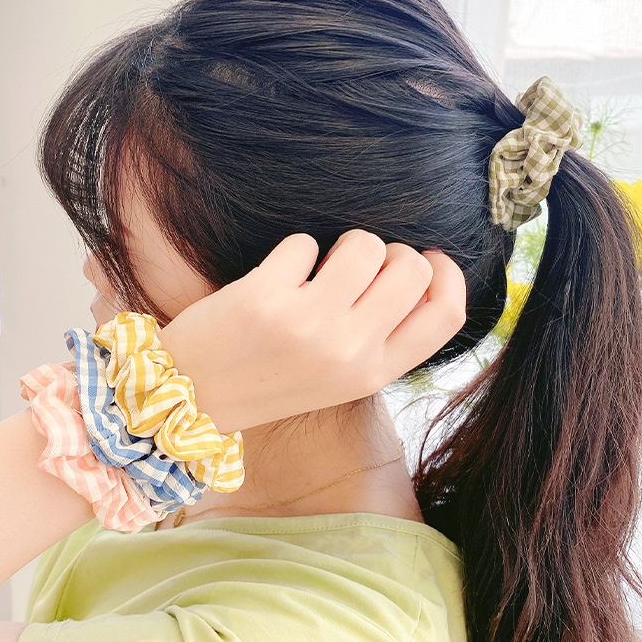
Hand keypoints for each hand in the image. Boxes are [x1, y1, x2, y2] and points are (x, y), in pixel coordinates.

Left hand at [158, 229, 466, 432]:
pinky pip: (305, 243)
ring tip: (317, 267)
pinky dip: (294, 252)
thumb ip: (378, 336)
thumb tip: (410, 268)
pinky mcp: (266, 298)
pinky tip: (276, 280)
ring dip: (345, 243)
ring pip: (365, 244)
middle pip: (413, 269)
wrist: (191, 398)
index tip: (432, 257)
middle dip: (392, 251)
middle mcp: (349, 352)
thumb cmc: (270, 380)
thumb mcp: (338, 378)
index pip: (446, 315)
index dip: (450, 275)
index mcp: (372, 375)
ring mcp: (309, 325)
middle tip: (359, 265)